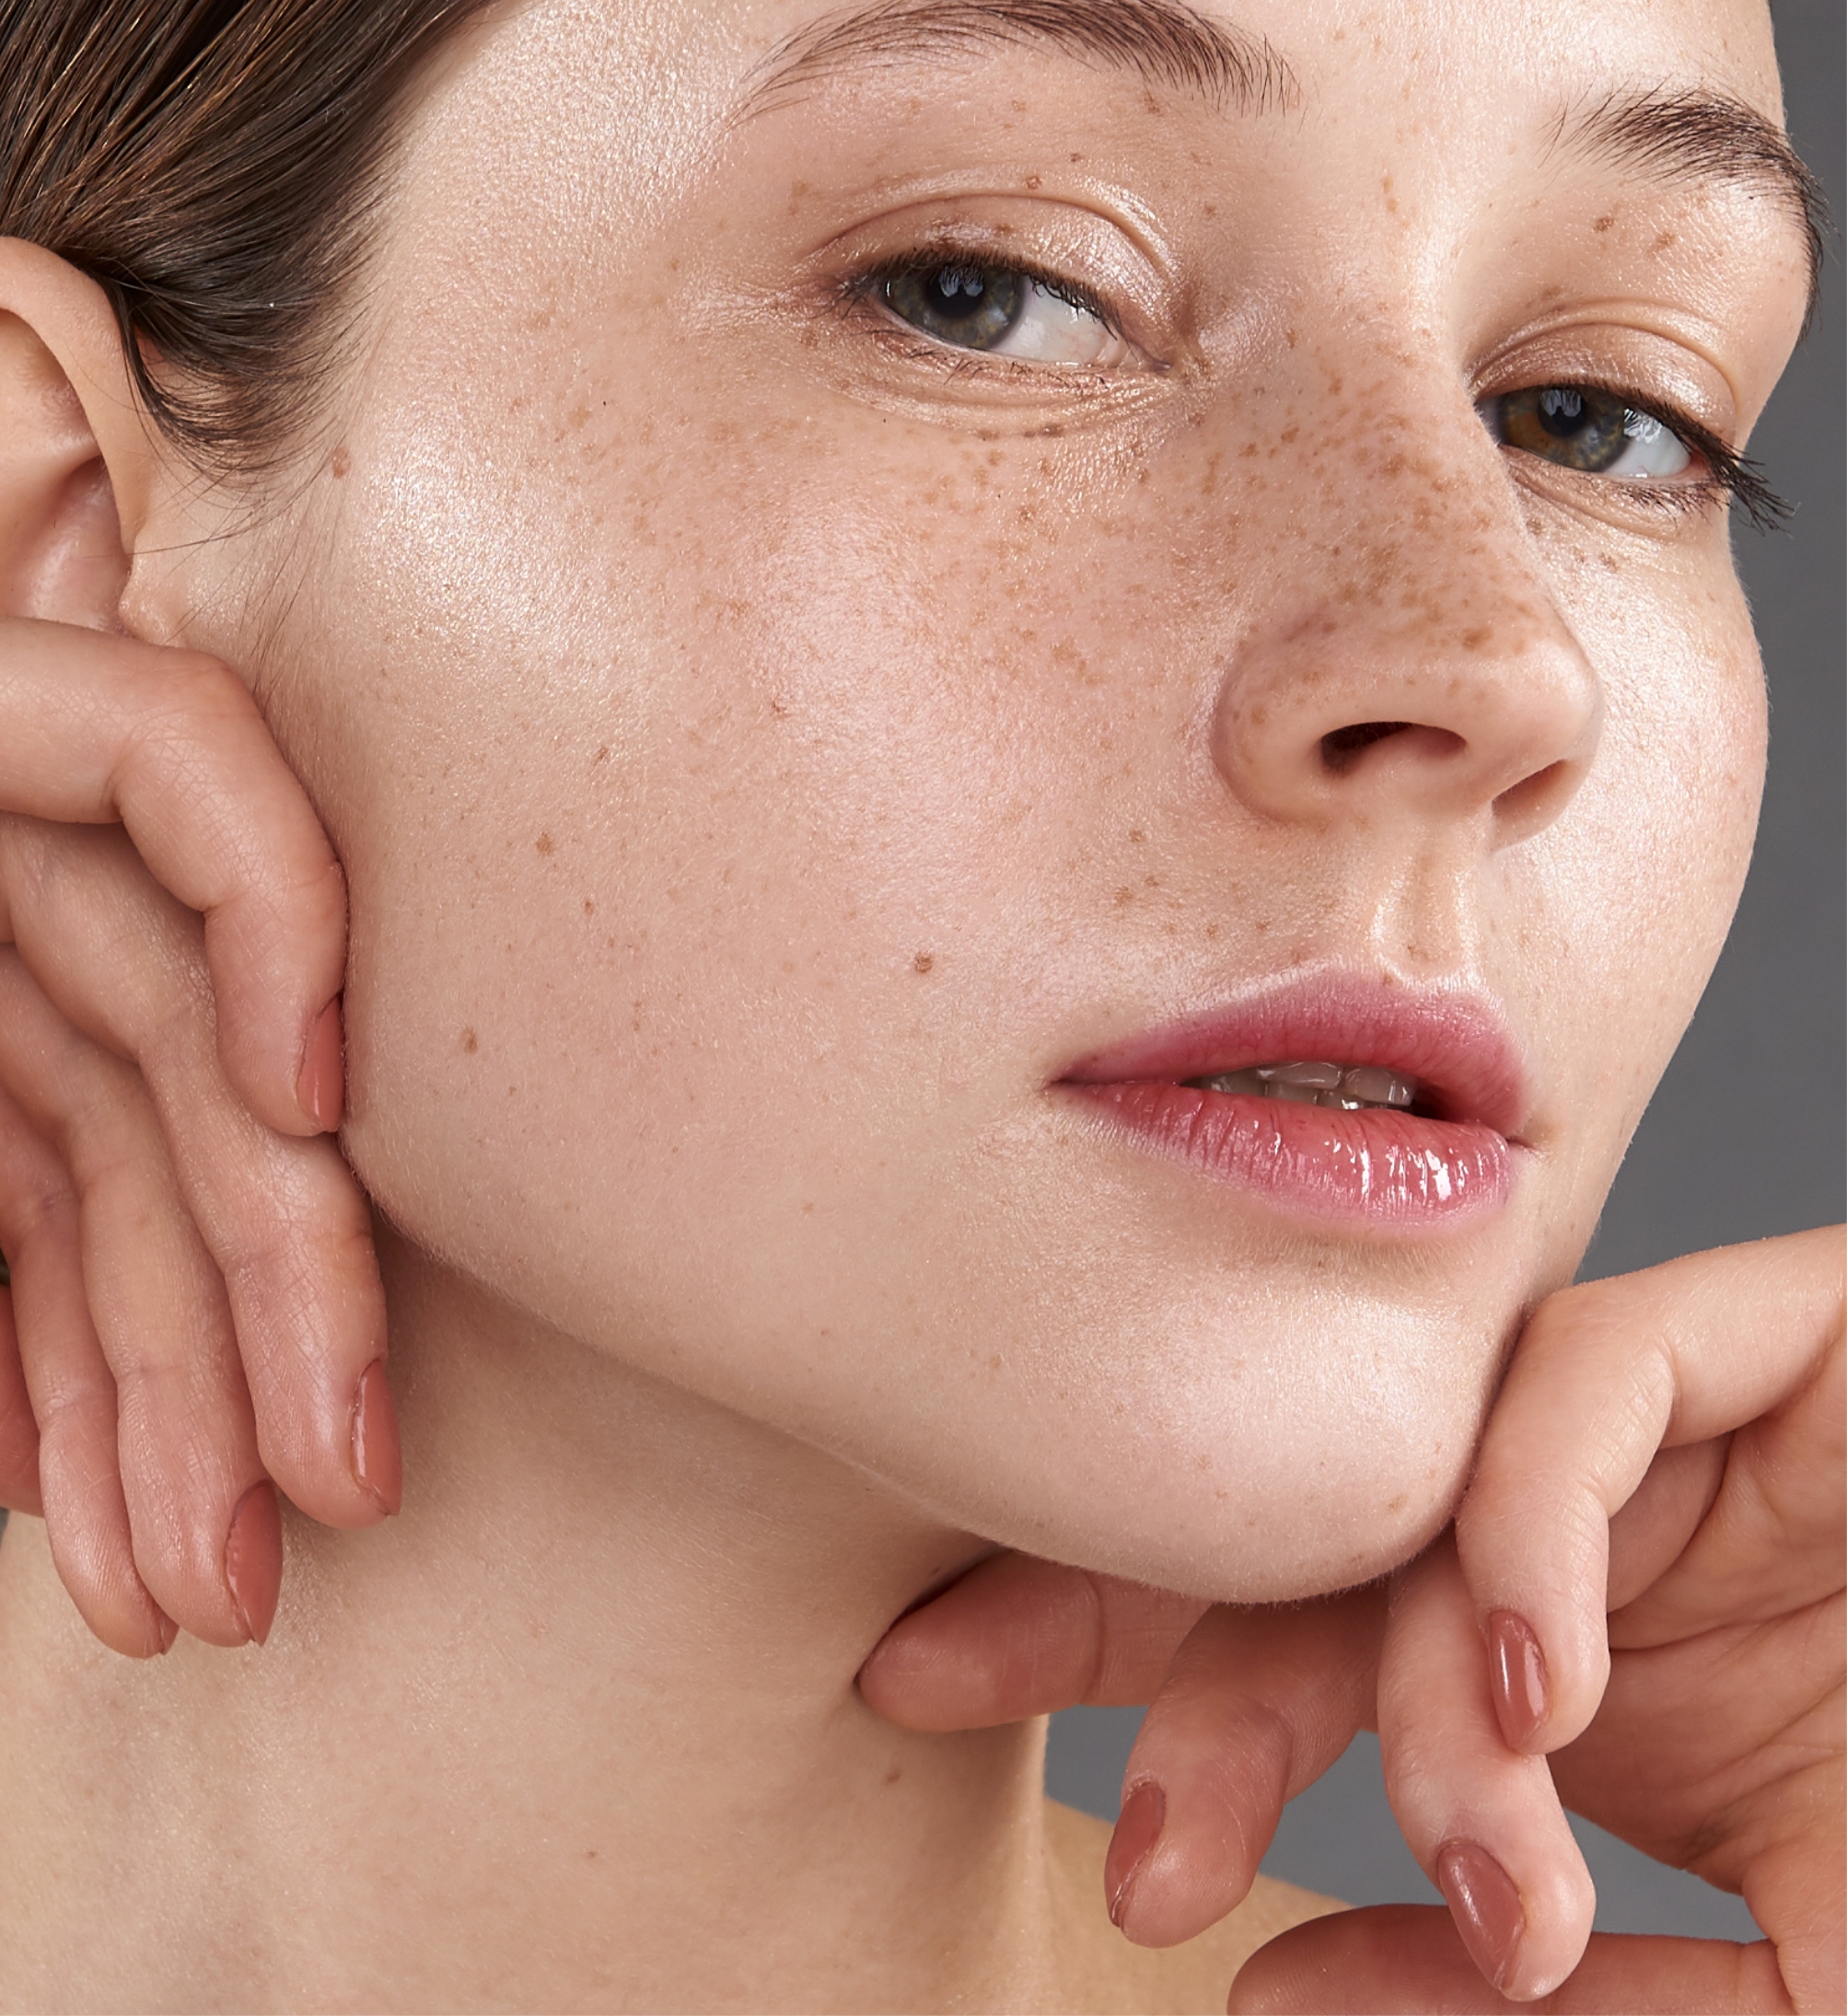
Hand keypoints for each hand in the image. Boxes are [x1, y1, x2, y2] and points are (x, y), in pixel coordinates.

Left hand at [0, 615, 397, 1656]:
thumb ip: (97, 797)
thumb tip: (264, 1042)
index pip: (171, 764)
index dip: (266, 915)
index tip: (309, 1095)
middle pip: (181, 1069)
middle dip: (252, 1303)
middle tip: (332, 1489)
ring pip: (115, 1204)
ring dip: (162, 1408)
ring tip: (206, 1587)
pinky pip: (23, 1245)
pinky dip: (53, 1378)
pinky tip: (100, 1505)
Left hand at [861, 1229, 1843, 2010]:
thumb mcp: (1770, 1993)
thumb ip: (1527, 2000)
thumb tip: (1276, 1989)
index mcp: (1553, 1665)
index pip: (1280, 1626)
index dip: (1107, 1654)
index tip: (928, 1711)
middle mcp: (1575, 1535)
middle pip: (1290, 1522)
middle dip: (1129, 1615)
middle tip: (1005, 1744)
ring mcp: (1672, 1437)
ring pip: (1422, 1480)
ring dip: (1393, 1672)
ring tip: (1436, 1867)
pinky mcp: (1779, 1339)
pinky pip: (1583, 1393)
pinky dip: (1531, 1537)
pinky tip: (1543, 1703)